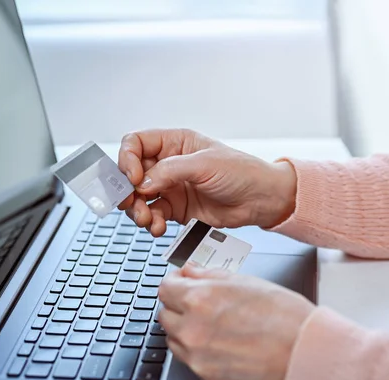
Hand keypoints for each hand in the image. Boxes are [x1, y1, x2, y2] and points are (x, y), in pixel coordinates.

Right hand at [117, 129, 295, 235]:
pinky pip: (154, 215)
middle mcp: (169, 164)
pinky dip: (152, 223)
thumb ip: (170, 171)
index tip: (134, 177)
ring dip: (137, 210)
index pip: (136, 144)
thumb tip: (142, 182)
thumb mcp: (205, 164)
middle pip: (132, 173)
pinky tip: (158, 227)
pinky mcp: (177, 209)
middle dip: (127, 189)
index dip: (128, 159)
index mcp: (175, 143)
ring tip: (147, 219)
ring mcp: (172, 187)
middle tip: (129, 202)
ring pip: (139, 197)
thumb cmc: (242, 172)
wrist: (261, 200)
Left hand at [158, 264, 314, 379]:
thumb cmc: (284, 315)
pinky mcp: (208, 377)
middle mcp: (193, 329)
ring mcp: (198, 358)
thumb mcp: (245, 281)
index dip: (174, 282)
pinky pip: (192, 361)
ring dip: (185, 329)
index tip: (181, 282)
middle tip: (199, 302)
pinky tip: (223, 343)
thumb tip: (190, 271)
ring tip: (215, 324)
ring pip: (175, 339)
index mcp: (200, 299)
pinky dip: (200, 351)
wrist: (306, 351)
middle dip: (179, 306)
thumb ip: (209, 275)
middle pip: (165, 314)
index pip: (164, 288)